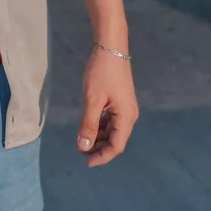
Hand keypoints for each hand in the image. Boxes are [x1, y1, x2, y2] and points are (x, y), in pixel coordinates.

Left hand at [77, 46, 138, 167]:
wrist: (111, 47)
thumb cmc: (102, 73)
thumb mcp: (93, 100)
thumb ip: (88, 124)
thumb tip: (84, 146)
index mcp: (126, 117)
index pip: (116, 146)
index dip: (102, 156)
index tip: (86, 162)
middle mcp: (129, 115)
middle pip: (116, 140)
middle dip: (99, 147)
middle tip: (80, 151)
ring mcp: (125, 107)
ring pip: (113, 130)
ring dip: (99, 136)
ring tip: (82, 140)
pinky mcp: (120, 99)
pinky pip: (111, 119)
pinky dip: (100, 125)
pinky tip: (89, 125)